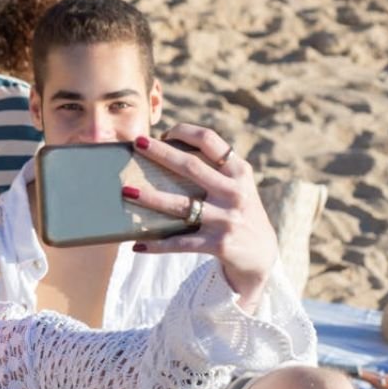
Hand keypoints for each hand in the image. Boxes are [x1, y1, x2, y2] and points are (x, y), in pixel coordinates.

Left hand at [124, 124, 278, 311]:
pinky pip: (180, 243)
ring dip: (150, 198)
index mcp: (239, 172)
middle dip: (161, 152)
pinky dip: (157, 244)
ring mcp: (227, 219)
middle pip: (190, 166)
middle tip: (137, 142)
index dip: (185, 132)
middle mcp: (235, 192)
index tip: (163, 133)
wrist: (261, 256)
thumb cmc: (238, 213)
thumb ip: (214, 171)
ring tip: (126, 192)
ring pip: (180, 205)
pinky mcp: (219, 244)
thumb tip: (165, 153)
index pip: (210, 140)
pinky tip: (137, 244)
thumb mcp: (236, 187)